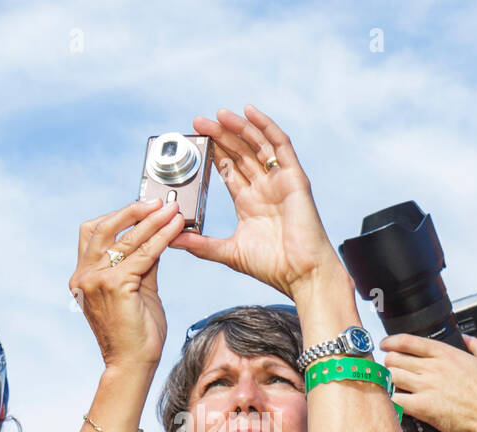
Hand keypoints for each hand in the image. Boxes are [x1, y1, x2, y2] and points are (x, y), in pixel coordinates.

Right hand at [69, 199, 184, 369]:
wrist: (133, 364)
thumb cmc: (136, 333)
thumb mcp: (139, 289)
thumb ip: (142, 263)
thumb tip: (156, 236)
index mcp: (83, 276)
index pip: (94, 233)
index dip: (118, 216)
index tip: (142, 207)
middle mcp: (84, 275)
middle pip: (104, 227)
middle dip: (132, 210)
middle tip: (158, 201)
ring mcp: (96, 280)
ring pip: (126, 238)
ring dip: (152, 221)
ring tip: (173, 210)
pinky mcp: (115, 285)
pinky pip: (143, 254)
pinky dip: (161, 239)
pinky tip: (176, 230)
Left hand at [170, 106, 341, 298]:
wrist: (302, 275)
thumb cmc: (273, 267)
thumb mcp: (229, 253)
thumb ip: (201, 245)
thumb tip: (173, 240)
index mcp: (249, 203)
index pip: (228, 169)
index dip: (212, 153)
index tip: (193, 141)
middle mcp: (264, 188)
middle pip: (240, 153)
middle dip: (219, 136)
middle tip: (198, 122)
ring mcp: (280, 181)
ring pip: (257, 144)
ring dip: (238, 127)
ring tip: (218, 115)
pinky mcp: (295, 178)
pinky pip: (281, 145)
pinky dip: (266, 126)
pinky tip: (250, 112)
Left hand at [381, 333, 476, 431]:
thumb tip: (467, 338)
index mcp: (446, 354)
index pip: (408, 341)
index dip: (391, 342)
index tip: (385, 344)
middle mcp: (432, 368)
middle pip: (395, 358)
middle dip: (389, 362)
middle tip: (390, 368)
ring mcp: (426, 386)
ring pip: (392, 376)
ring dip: (389, 380)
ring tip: (391, 385)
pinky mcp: (422, 406)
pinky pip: (396, 399)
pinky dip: (392, 400)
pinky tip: (395, 402)